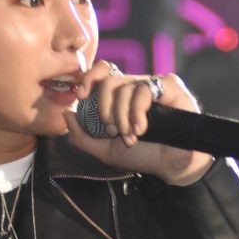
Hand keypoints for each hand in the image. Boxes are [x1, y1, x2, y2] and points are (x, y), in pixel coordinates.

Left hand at [60, 62, 214, 186]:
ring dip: (122, 116)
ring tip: (131, 136)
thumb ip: (82, 136)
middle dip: (104, 108)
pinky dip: (137, 112)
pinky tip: (141, 129)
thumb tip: (66, 112)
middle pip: (109, 80)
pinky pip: (144, 89)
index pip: (102, 73)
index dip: (88, 78)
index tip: (81, 96)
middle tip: (112, 130)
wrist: (172, 166)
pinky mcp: (170, 86)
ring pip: (125, 87)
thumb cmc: (142, 156)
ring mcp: (153, 85)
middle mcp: (136, 87)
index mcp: (120, 97)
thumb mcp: (104, 150)